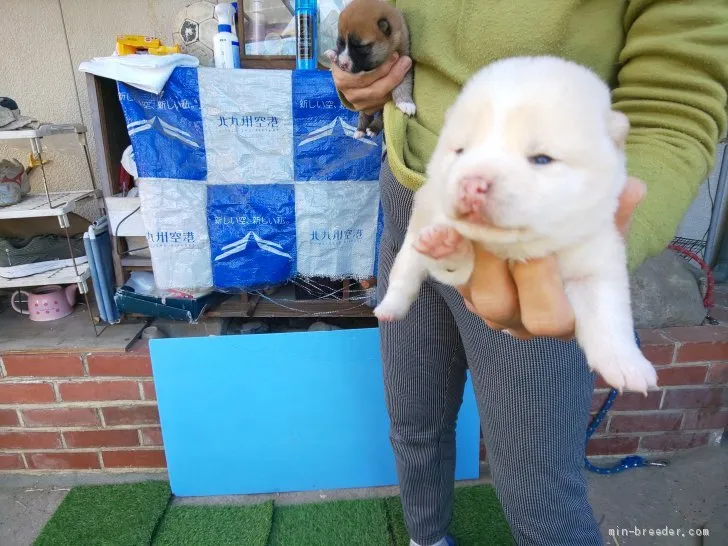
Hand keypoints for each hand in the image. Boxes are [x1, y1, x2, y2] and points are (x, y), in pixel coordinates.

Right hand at [332, 54, 412, 114]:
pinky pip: (385, 103)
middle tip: (405, 61)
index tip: (395, 55)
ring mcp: (361, 106)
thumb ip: (340, 54)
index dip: (381, 69)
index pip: (364, 78)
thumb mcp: (342, 56)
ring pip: (383, 98)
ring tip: (405, 67)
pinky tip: (403, 80)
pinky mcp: (370, 110)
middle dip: (394, 76)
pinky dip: (395, 92)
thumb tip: (329, 53)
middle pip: (376, 90)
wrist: (346, 80)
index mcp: (343, 82)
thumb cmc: (347, 63)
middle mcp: (352, 96)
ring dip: (397, 84)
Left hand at [458, 177, 646, 338]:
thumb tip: (632, 190)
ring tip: (493, 226)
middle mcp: (540, 321)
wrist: (515, 227)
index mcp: (585, 307)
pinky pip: (458, 281)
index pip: (605, 337)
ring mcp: (501, 314)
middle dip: (536, 277)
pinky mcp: (467, 295)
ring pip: (489, 301)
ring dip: (490, 261)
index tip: (638, 381)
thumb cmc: (567, 234)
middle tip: (535, 243)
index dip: (618, 356)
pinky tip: (449, 231)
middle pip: (541, 319)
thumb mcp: (593, 222)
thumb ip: (610, 213)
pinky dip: (454, 253)